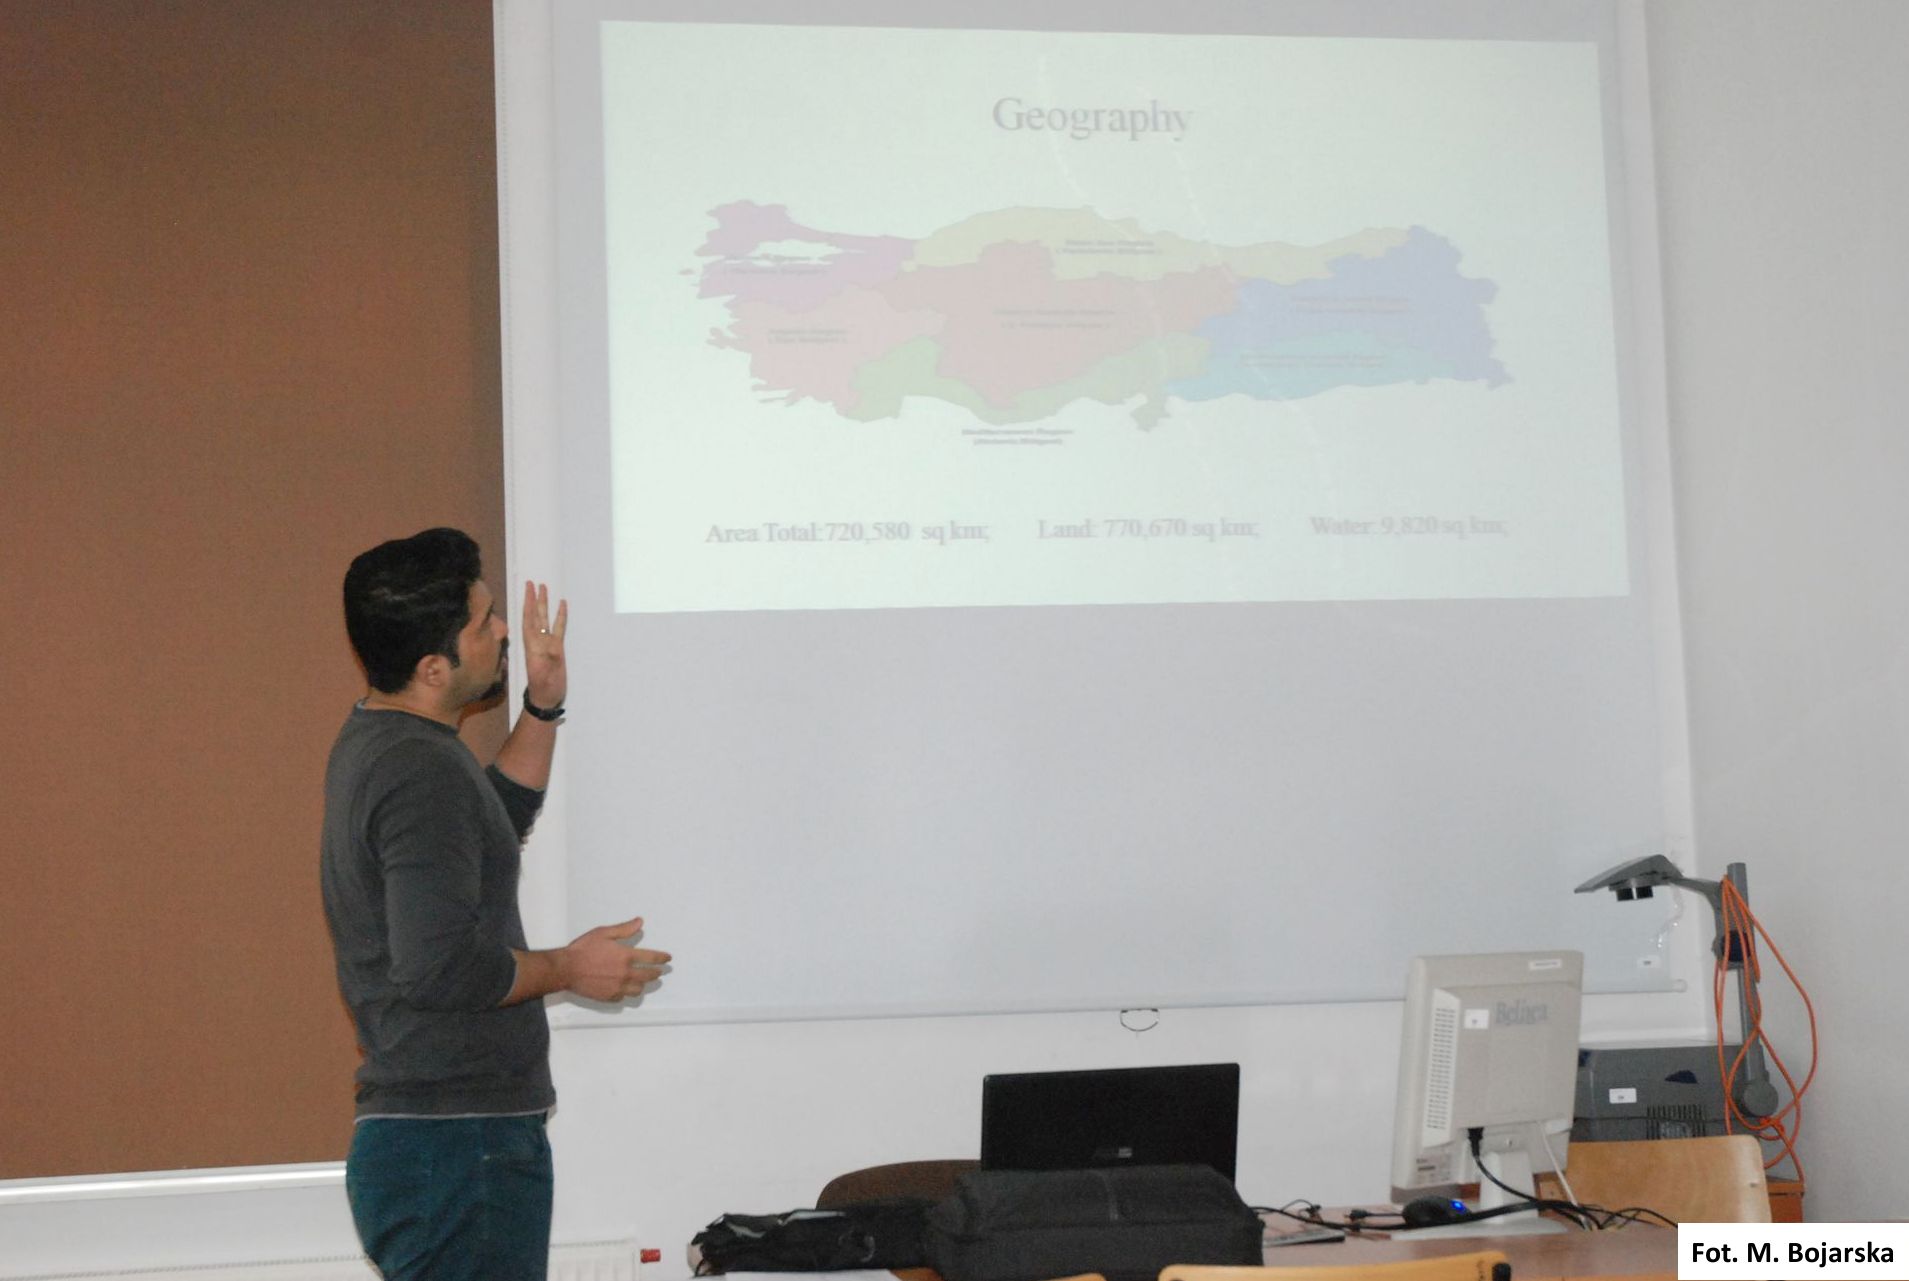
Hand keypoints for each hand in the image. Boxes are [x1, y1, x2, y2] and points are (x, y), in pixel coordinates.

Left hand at [521, 580, 567, 710]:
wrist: (546, 699)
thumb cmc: (544, 688)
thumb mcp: (545, 676)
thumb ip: (549, 661)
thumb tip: (553, 646)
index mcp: (532, 646)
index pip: (528, 620)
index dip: (527, 605)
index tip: (527, 590)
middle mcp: (538, 641)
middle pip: (535, 616)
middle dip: (533, 599)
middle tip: (533, 583)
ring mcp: (547, 644)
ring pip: (545, 620)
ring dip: (544, 604)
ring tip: (544, 588)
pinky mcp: (557, 648)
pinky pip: (559, 629)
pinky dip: (560, 617)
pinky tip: (562, 605)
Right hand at [558, 915, 670, 1001]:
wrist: (566, 969)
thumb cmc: (583, 949)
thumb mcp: (603, 933)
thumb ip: (624, 929)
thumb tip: (640, 922)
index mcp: (626, 956)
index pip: (651, 958)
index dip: (662, 958)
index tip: (668, 959)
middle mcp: (625, 973)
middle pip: (648, 975)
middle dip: (656, 973)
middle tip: (660, 972)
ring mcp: (618, 987)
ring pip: (638, 989)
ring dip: (643, 984)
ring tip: (644, 981)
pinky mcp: (609, 997)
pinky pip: (623, 997)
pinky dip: (627, 992)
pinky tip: (625, 989)